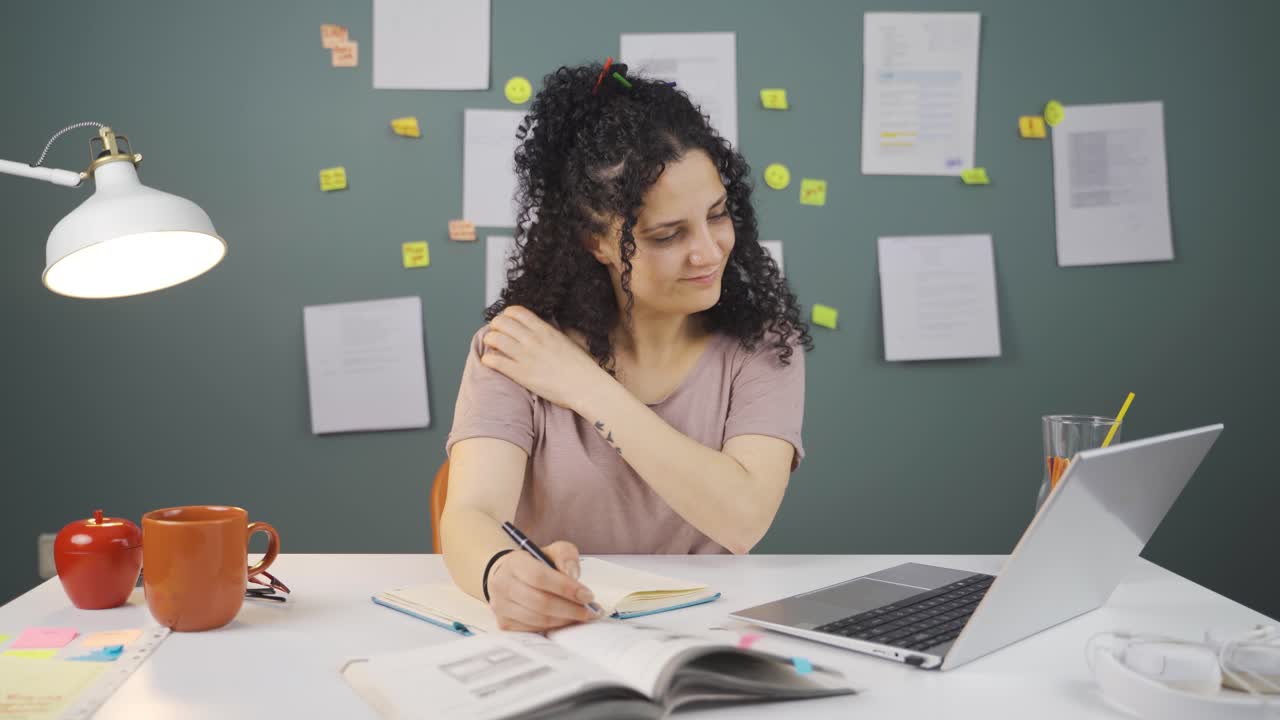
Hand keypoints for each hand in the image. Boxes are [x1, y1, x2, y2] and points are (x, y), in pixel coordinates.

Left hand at [481, 306, 607, 411]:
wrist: (586, 386)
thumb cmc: (581, 366)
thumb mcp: (566, 340)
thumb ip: (550, 332)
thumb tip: (541, 328)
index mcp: (544, 329)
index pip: (516, 311)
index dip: (506, 314)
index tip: (506, 321)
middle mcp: (533, 339)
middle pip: (501, 322)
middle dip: (495, 326)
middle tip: (496, 333)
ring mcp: (526, 356)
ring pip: (495, 339)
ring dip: (490, 340)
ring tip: (492, 346)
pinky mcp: (521, 374)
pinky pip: (496, 361)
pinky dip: (488, 359)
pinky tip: (490, 361)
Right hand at [487, 541, 600, 631]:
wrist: (508, 576)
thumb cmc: (534, 564)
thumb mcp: (552, 551)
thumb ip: (566, 556)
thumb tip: (572, 576)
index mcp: (514, 563)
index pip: (539, 577)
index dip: (566, 588)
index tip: (587, 595)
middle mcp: (502, 584)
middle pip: (540, 602)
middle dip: (569, 608)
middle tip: (589, 610)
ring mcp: (500, 606)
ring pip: (537, 619)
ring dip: (564, 620)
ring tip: (580, 616)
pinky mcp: (504, 623)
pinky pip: (532, 629)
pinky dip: (552, 627)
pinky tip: (564, 621)